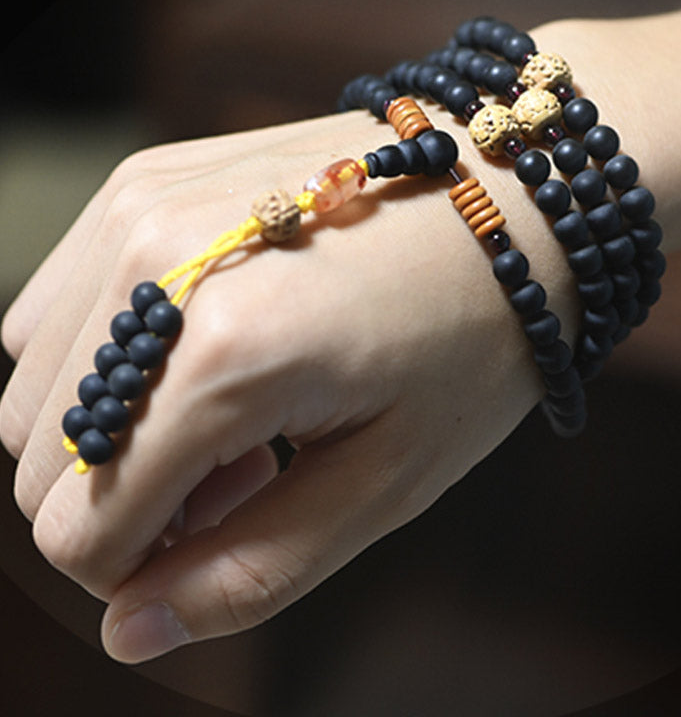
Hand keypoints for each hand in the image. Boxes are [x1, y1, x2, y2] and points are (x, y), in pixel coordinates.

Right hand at [0, 110, 561, 661]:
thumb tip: (128, 630)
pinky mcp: (144, 181)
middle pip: (40, 459)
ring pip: (34, 382)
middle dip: (126, 498)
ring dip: (111, 427)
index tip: (224, 530)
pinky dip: (108, 356)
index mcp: (226, 356)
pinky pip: (60, 308)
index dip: (136, 567)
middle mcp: (154, 266)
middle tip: (243, 472)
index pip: (78, 526)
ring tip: (228, 410)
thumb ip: (251, 571)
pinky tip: (201, 347)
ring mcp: (139, 208)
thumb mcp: (386, 482)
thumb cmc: (472, 339)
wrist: (503, 194)